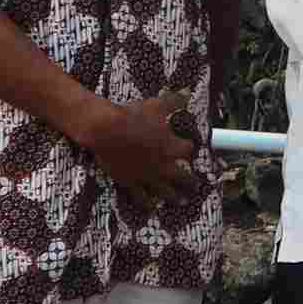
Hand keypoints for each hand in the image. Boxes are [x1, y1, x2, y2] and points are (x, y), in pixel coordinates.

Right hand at [75, 93, 201, 199]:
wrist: (106, 130)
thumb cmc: (133, 115)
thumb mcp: (156, 104)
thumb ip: (174, 101)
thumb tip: (186, 94)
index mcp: (172, 146)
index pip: (188, 150)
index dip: (189, 148)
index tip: (190, 148)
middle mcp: (163, 164)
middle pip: (182, 176)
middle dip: (190, 181)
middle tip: (196, 186)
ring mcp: (147, 175)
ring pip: (165, 190)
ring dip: (174, 197)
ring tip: (181, 203)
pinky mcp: (130, 181)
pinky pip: (141, 196)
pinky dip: (147, 204)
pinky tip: (151, 209)